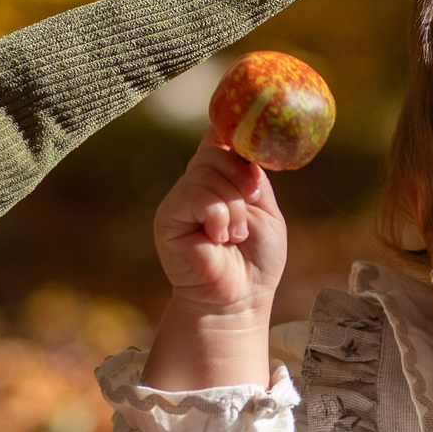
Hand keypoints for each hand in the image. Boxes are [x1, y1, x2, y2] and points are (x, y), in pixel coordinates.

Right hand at [147, 140, 287, 389]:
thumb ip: (251, 175)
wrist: (240, 298)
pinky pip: (196, 196)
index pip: (217, 139)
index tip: (251, 147)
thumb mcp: (264, 209)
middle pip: (214, 153)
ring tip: (235, 235)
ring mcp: (179, 199)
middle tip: (251, 203)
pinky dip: (219, 216)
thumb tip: (238, 140)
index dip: (232, 133)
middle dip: (241, 177)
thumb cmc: (256, 258)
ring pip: (207, 176)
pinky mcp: (167, 217)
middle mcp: (195, 183)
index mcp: (220, 178)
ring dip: (234, 207)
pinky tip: (220, 238)